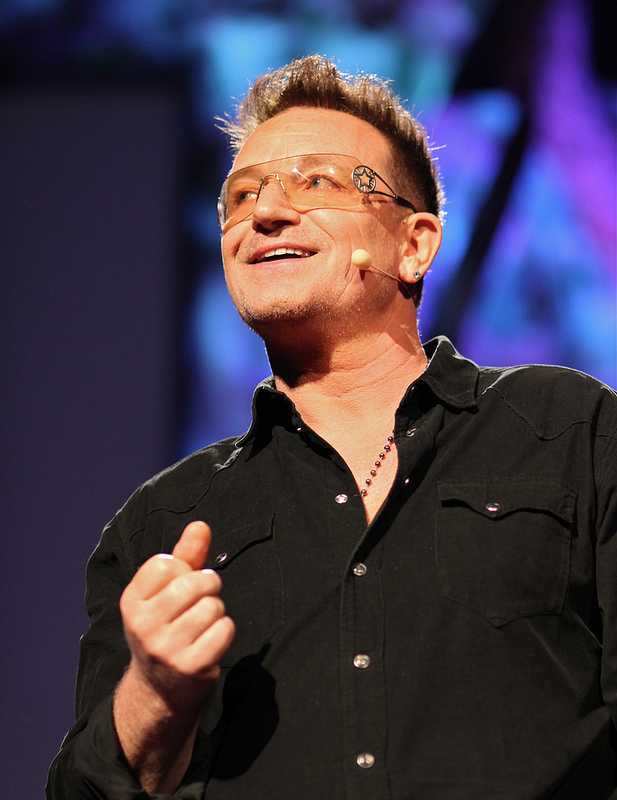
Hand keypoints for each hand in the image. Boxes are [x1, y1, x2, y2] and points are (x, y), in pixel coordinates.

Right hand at [119, 520, 234, 710]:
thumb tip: (200, 525)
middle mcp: (143, 625)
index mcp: (131, 602)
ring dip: (216, 611)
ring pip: (213, 605)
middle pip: (195, 582)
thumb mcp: (166, 590)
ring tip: (202, 625)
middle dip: (207, 587)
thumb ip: (184, 555)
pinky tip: (209, 642)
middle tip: (199, 603)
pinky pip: (225, 628)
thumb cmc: (166, 626)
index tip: (177, 588)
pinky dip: (224, 631)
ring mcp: (165, 648)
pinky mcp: (191, 666)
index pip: (166, 562)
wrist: (160, 687)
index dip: (182, 570)